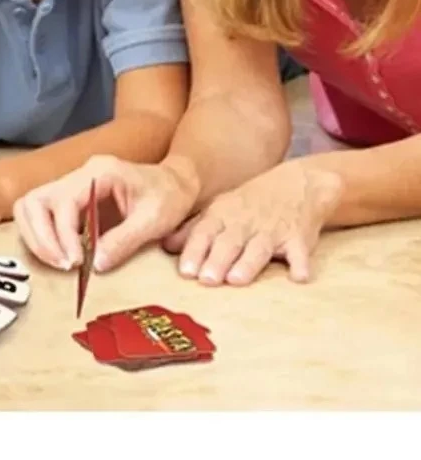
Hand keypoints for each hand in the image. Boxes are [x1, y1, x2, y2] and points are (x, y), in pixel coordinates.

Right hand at [14, 155, 198, 272]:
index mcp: (99, 172)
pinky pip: (40, 214)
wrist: (176, 184)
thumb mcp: (154, 221)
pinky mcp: (69, 199)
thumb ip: (124, 241)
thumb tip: (95, 265)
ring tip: (59, 263)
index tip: (75, 262)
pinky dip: (42, 237)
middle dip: (42, 237)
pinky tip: (61, 256)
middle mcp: (78, 174)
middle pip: (34, 200)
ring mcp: (70, 185)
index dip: (63, 234)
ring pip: (29, 206)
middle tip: (62, 265)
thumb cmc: (169, 197)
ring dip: (37, 238)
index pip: (63, 200)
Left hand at [162, 159, 342, 285]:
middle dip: (217, 259)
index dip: (194, 250)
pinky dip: (300, 264)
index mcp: (223, 215)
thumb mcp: (219, 209)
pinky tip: (299, 277)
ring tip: (236, 280)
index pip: (204, 232)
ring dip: (248, 263)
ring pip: (259, 248)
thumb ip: (193, 230)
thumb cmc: (249, 204)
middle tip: (206, 279)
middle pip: (229, 242)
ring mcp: (273, 230)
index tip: (185, 271)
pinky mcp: (299, 238)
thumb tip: (165, 247)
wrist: (296, 185)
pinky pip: (300, 252)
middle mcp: (245, 222)